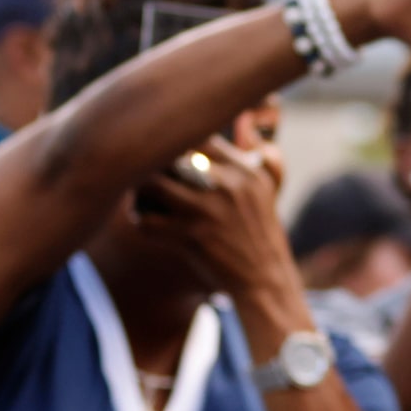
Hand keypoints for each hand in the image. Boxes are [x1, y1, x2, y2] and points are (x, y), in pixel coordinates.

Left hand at [133, 142, 305, 339]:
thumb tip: (250, 129)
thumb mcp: (270, 189)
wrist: (265, 280)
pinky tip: (146, 223)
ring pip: (152, 185)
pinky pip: (148, 221)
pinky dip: (141, 221)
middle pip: (170, 154)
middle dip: (154, 162)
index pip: (198, 136)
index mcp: (244, 170)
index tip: (168, 156)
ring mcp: (207, 210)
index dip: (176, 144)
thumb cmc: (261, 233)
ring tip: (141, 197)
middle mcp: (226, 185)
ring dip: (140, 191)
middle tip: (146, 172)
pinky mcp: (191, 237)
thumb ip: (265, 155)